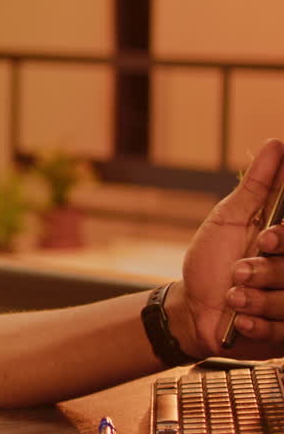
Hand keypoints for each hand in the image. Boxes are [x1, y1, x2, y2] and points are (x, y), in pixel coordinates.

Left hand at [180, 139, 283, 358]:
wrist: (192, 307)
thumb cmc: (211, 260)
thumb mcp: (228, 220)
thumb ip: (257, 187)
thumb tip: (276, 145)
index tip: (265, 239)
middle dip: (265, 271)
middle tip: (238, 272)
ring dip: (256, 298)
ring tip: (233, 296)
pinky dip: (260, 324)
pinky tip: (243, 320)